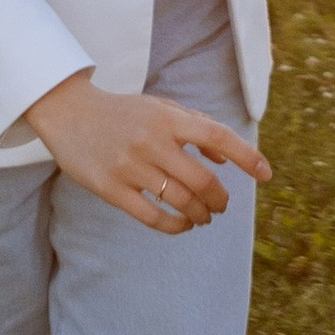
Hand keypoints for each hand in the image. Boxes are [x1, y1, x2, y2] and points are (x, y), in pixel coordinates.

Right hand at [18, 73, 270, 228]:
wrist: (68, 113)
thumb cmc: (122, 112)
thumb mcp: (160, 108)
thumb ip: (195, 127)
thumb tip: (225, 158)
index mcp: (168, 118)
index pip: (217, 137)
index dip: (245, 156)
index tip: (266, 174)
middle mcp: (152, 141)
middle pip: (202, 180)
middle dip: (220, 199)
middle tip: (222, 206)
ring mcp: (130, 166)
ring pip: (180, 201)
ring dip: (200, 215)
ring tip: (204, 217)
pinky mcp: (110, 188)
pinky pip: (151, 216)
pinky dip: (175, 225)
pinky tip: (182, 225)